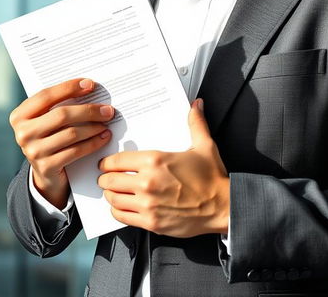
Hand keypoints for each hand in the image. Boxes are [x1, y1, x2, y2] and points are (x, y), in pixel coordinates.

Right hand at [9, 77, 113, 208]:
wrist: (44, 172)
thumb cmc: (50, 136)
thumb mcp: (46, 119)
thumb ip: (59, 104)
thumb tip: (88, 87)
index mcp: (20, 115)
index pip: (46, 96)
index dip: (69, 88)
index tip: (91, 84)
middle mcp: (23, 133)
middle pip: (61, 115)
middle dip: (88, 110)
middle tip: (107, 109)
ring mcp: (33, 151)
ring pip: (71, 133)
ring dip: (94, 127)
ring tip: (107, 123)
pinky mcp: (46, 167)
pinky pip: (76, 151)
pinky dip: (93, 143)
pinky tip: (103, 137)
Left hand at [98, 99, 229, 236]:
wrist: (223, 207)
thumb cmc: (212, 178)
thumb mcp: (205, 145)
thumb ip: (196, 123)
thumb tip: (196, 105)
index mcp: (156, 160)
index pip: (117, 160)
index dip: (107, 162)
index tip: (106, 163)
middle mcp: (147, 182)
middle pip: (110, 180)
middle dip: (105, 178)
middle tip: (106, 177)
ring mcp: (148, 204)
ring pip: (114, 199)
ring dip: (110, 194)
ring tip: (112, 191)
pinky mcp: (151, 222)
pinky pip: (122, 217)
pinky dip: (117, 211)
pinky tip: (121, 207)